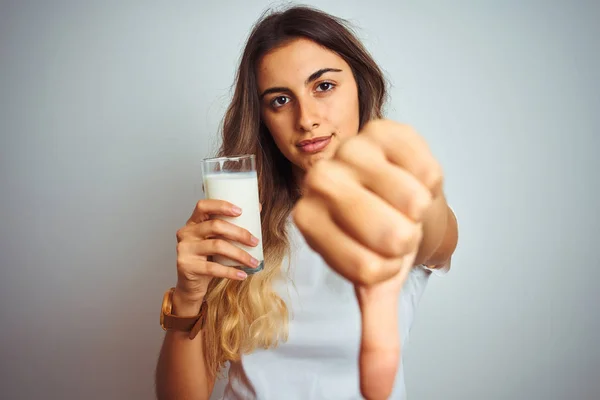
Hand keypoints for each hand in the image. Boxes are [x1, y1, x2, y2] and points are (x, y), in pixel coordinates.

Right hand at [173, 199, 260, 313]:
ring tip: (253, 262)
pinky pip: (213, 268)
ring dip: (240, 254)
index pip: (203, 206)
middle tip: (255, 241)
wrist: (190, 285)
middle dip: (239, 233)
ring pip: (217, 246)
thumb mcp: (215, 240)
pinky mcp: (187, 266)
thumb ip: (230, 226)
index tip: (240, 211)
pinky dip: (231, 272)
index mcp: (193, 222)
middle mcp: (186, 233)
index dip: (221, 206)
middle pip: (215, 226)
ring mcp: (185, 249)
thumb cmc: (206, 259)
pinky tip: (242, 274)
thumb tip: (258, 208)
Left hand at [292, 120, 442, 399]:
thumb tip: (376, 394)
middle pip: (389, 233)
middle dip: (405, 239)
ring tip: (400, 201)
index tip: (378, 252)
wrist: (399, 195)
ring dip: (418, 209)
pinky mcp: (381, 128)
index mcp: (307, 223)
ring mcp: (349, 150)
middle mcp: (319, 183)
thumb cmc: (382, 238)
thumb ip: (374, 334)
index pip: (367, 268)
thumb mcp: (376, 285)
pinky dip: (429, 178)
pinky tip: (408, 175)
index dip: (388, 266)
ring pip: (410, 199)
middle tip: (394, 226)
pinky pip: (424, 166)